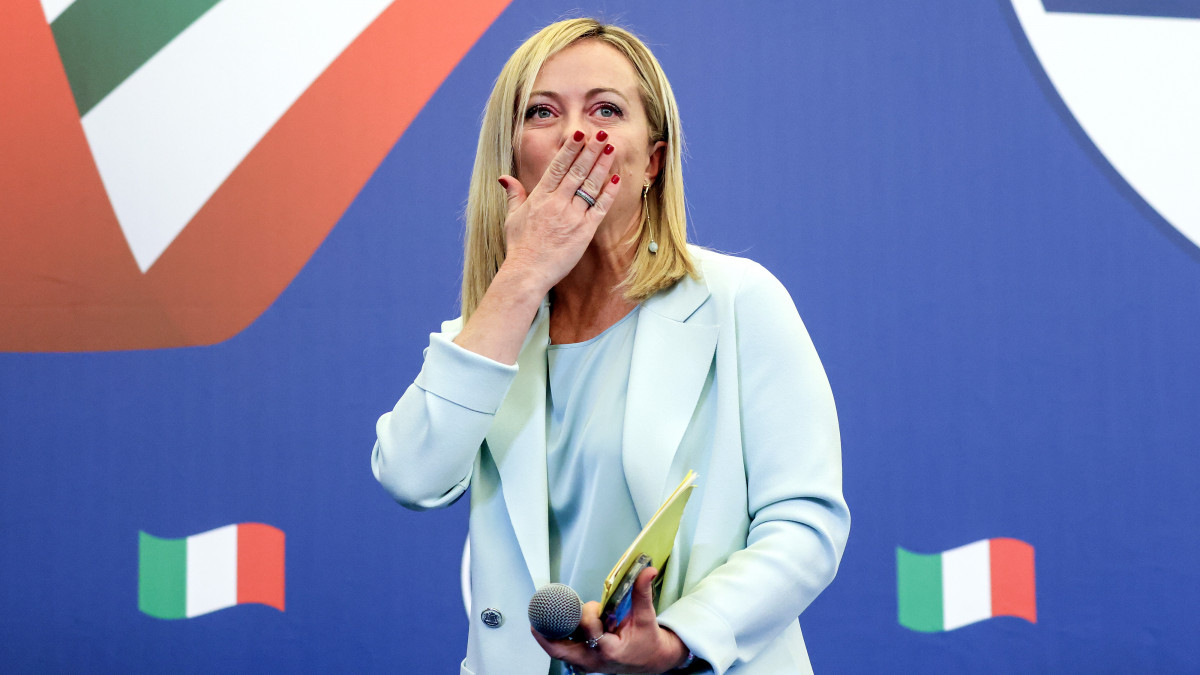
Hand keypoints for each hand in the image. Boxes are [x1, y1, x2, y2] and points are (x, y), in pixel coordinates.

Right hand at [497, 130, 621, 295]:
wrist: (527, 272)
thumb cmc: (519, 247)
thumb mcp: (512, 217)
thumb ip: (514, 195)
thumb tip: (505, 178)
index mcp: (540, 197)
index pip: (557, 166)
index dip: (570, 148)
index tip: (580, 133)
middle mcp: (557, 203)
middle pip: (577, 170)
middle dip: (591, 150)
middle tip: (602, 133)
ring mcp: (572, 216)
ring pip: (590, 185)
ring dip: (602, 165)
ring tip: (611, 148)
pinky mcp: (584, 231)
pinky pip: (599, 208)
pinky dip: (608, 193)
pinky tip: (615, 180)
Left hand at [532, 567, 689, 673]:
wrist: (650, 660)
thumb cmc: (647, 640)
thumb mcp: (645, 617)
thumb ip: (642, 593)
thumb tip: (648, 570)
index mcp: (610, 650)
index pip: (590, 631)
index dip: (588, 614)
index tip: (595, 606)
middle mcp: (594, 660)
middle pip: (561, 649)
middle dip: (548, 632)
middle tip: (539, 615)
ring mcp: (586, 663)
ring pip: (558, 651)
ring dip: (548, 634)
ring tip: (539, 616)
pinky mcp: (582, 662)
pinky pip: (562, 651)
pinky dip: (554, 638)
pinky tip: (550, 624)